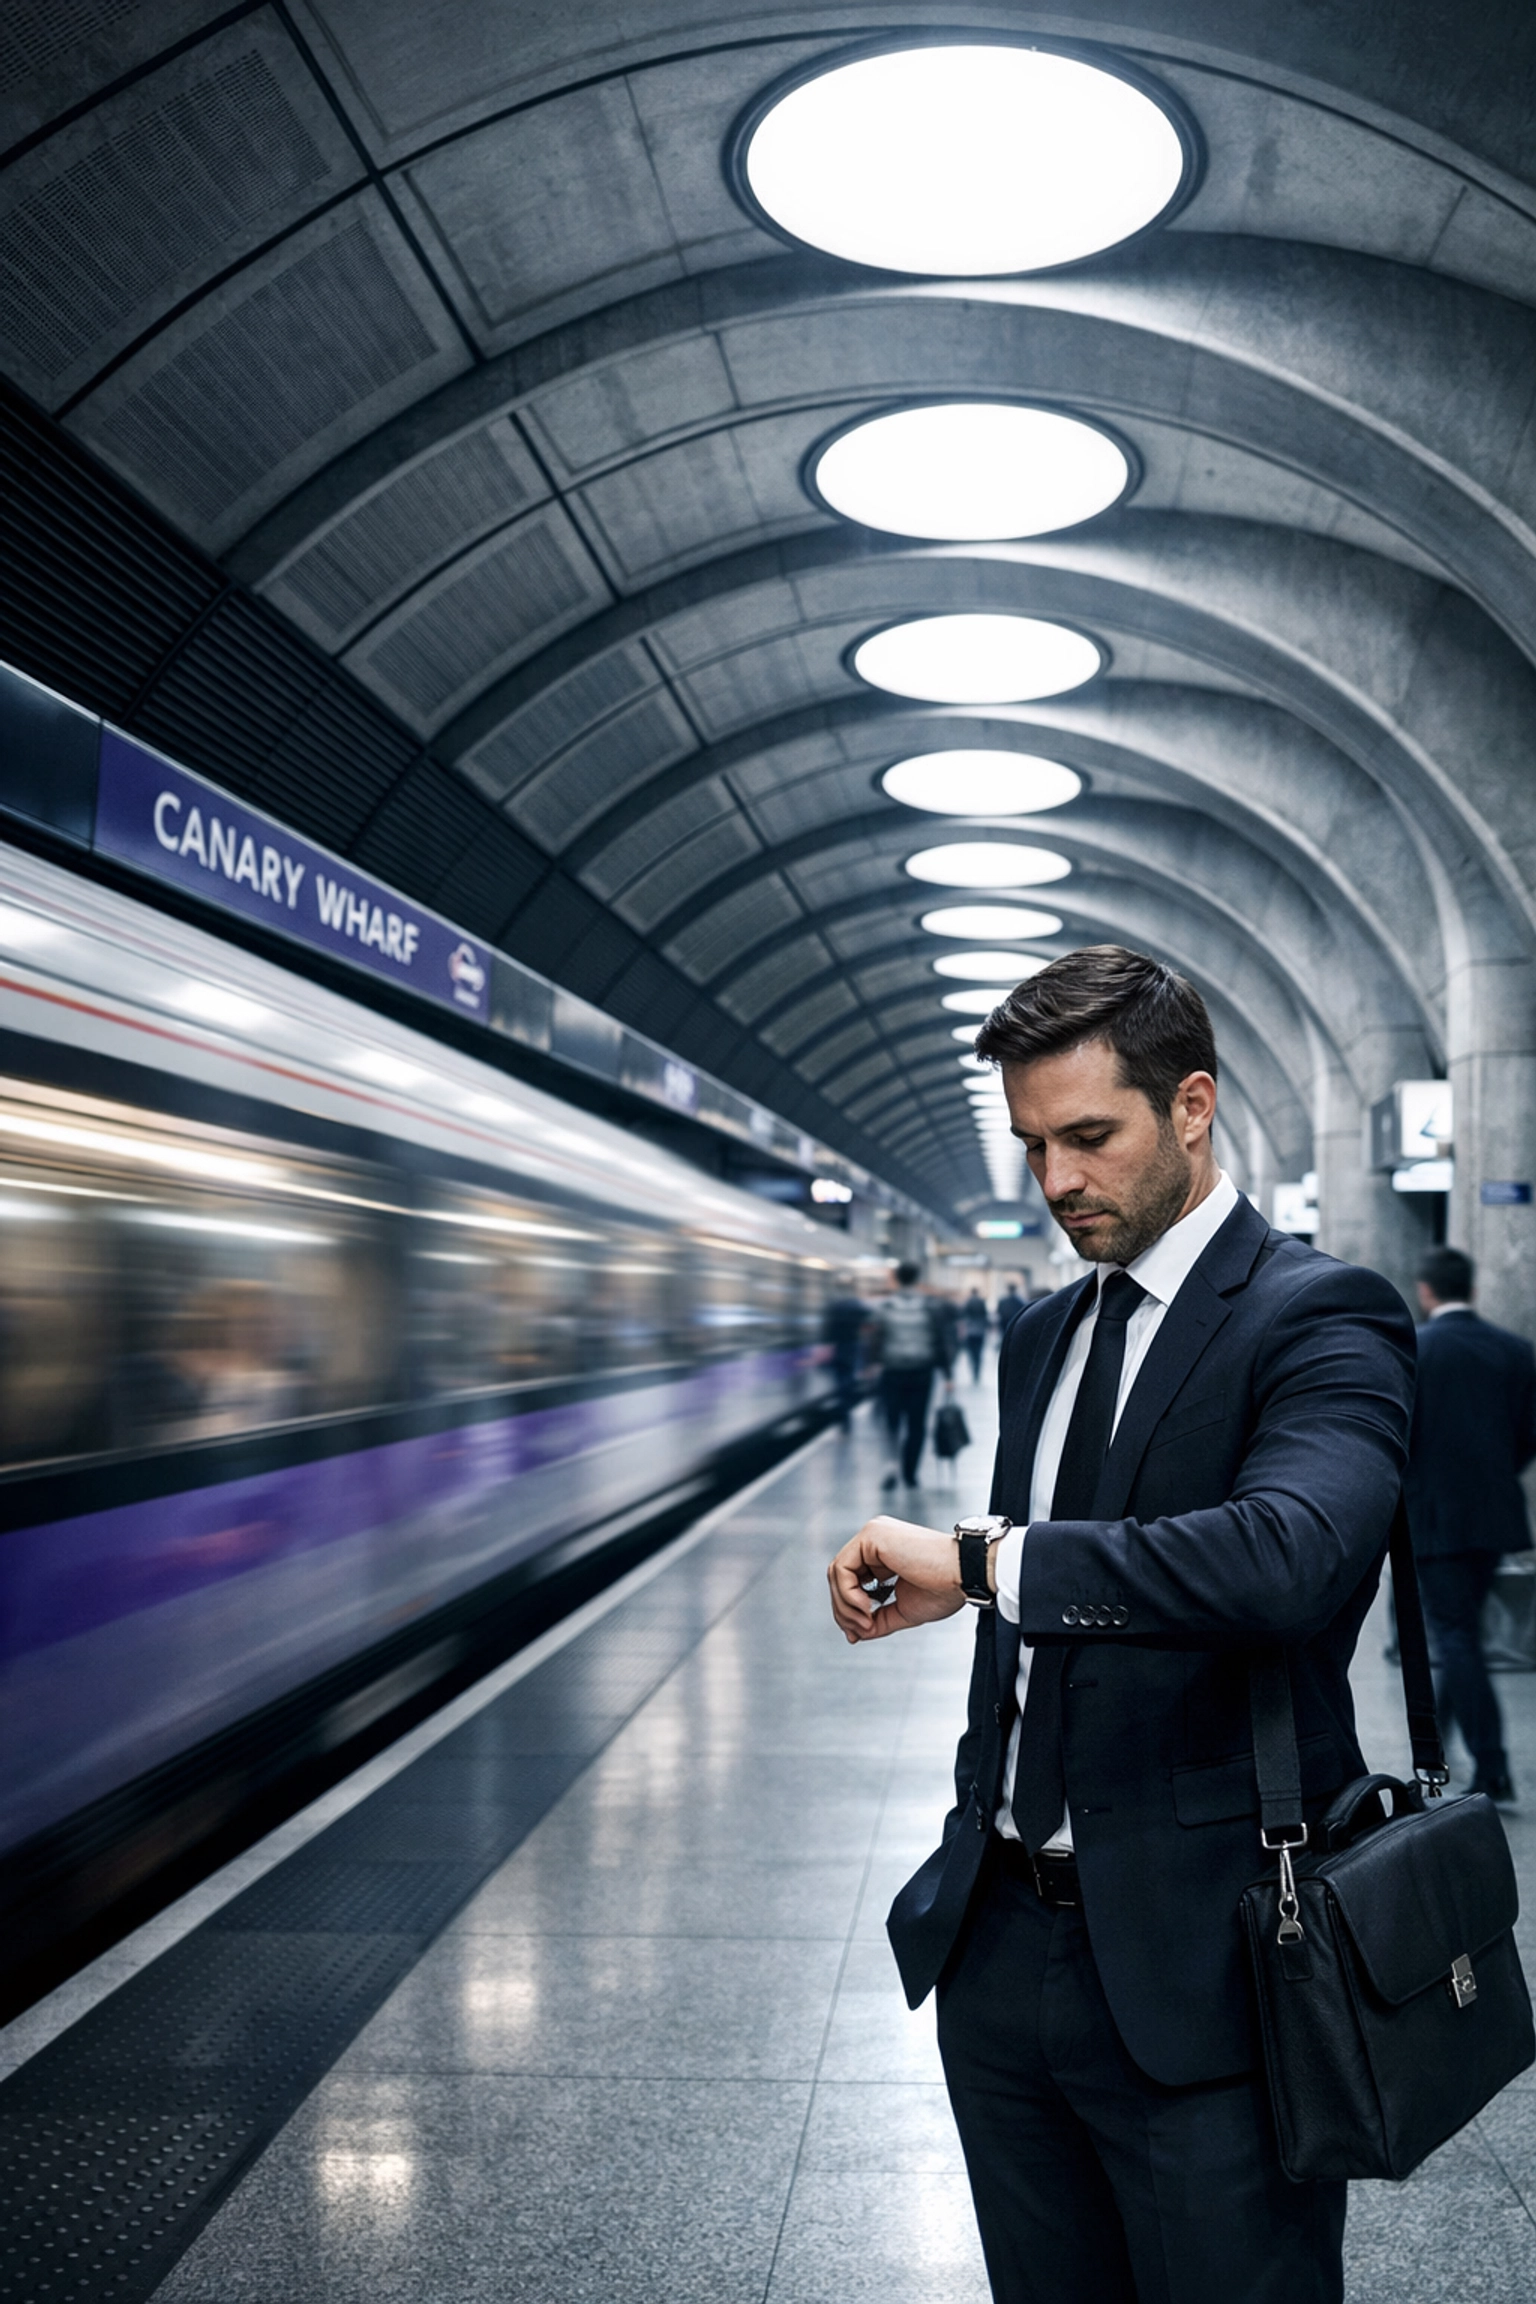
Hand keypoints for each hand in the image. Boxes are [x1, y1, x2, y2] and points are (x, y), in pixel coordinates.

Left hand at [827, 1515, 967, 1642]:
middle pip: (839, 1576)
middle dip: (843, 1609)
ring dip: (845, 1606)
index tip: (858, 1633)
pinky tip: (866, 1608)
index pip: (850, 1580)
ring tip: (866, 1623)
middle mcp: (874, 1540)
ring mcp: (872, 1535)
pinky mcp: (872, 1536)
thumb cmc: (945, 1588)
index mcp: (882, 1553)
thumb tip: (854, 1633)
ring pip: (836, 1573)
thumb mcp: (903, 1609)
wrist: (964, 1575)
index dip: (848, 1609)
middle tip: (858, 1632)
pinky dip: (847, 1594)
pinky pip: (842, 1568)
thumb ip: (878, 1619)